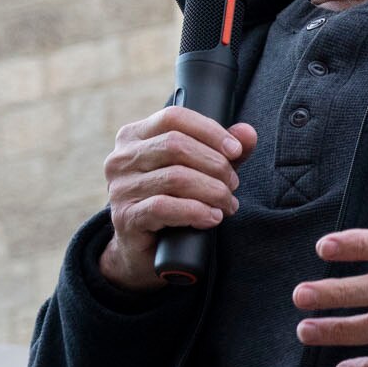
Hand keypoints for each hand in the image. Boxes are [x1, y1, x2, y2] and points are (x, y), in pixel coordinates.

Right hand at [96, 108, 257, 291]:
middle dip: (215, 165)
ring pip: (175, 177)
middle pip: (176, 145)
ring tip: (228, 204)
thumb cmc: (175, 200)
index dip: (210, 130)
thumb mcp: (201, 170)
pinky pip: (164, 207)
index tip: (235, 151)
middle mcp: (121, 159)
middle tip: (233, 184)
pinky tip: (212, 218)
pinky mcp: (126, 217)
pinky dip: (196, 211)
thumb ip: (223, 151)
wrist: (146, 249)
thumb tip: (247, 133)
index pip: (173, 117)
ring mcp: (120, 188)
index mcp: (134, 136)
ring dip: (213, 191)